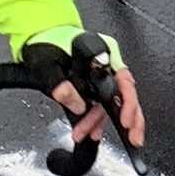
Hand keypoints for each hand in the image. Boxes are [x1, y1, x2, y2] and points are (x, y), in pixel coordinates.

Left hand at [24, 32, 145, 155]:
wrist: (41, 36)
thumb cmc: (48, 42)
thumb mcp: (47, 63)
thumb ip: (60, 84)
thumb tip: (77, 104)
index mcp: (105, 53)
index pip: (124, 81)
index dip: (128, 103)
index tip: (124, 120)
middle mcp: (108, 64)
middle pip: (126, 95)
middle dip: (131, 119)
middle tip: (133, 138)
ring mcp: (102, 75)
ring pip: (112, 103)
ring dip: (103, 122)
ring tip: (90, 135)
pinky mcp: (94, 85)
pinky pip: (100, 105)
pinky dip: (96, 120)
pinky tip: (91, 131)